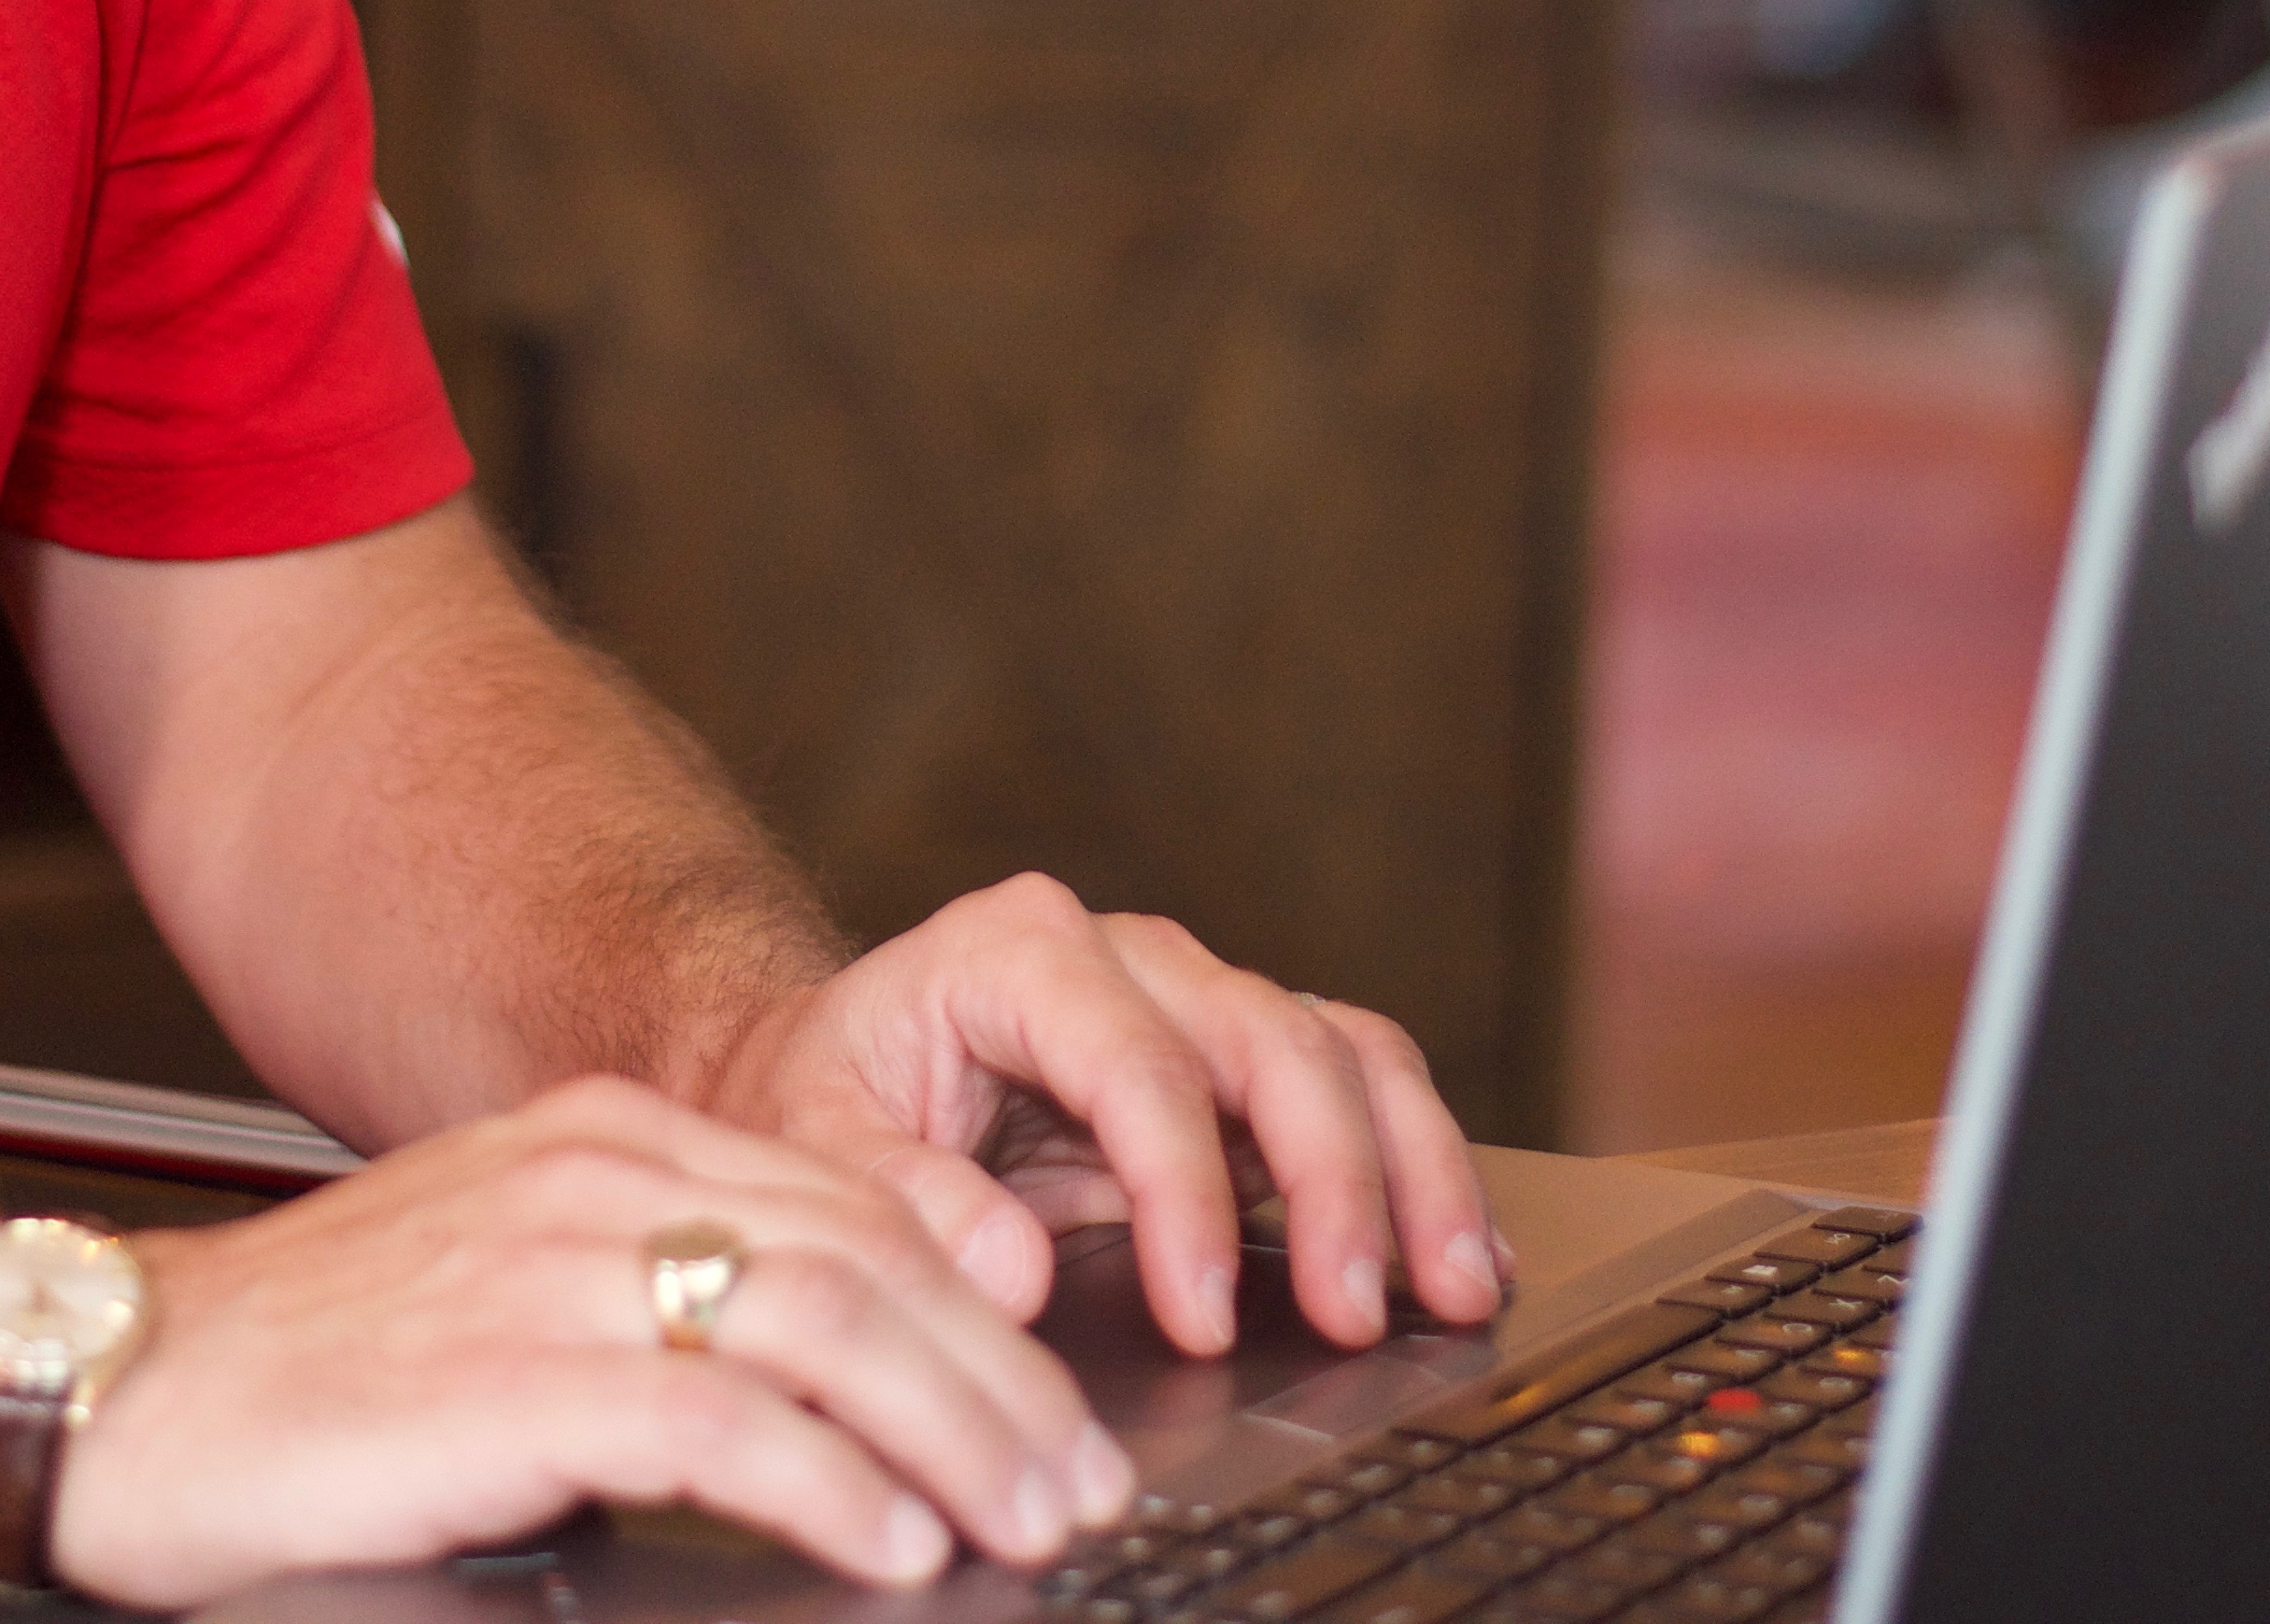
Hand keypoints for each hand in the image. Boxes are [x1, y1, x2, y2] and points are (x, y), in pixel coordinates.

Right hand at [47, 1072, 1135, 1607]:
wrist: (108, 1383)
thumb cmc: (296, 1374)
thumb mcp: (496, 1293)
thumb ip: (637, 1304)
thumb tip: (794, 1396)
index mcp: (596, 1146)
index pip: (844, 1203)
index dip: (971, 1306)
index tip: (1045, 1398)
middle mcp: (589, 1180)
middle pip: (865, 1257)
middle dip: (997, 1377)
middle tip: (1076, 1475)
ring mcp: (551, 1268)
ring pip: (824, 1322)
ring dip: (953, 1430)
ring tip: (1023, 1516)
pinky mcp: (512, 1375)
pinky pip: (719, 1418)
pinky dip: (830, 1484)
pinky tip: (888, 1541)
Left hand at [694, 874, 1507, 1361]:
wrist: (832, 1066)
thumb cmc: (826, 1100)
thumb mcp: (815, 1145)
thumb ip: (901, 1197)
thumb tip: (1010, 1267)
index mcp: (1018, 955)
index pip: (1138, 1066)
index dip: (1185, 1194)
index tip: (1204, 1314)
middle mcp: (1128, 956)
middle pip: (1268, 1042)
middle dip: (1332, 1182)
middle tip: (1354, 1310)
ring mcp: (1196, 996)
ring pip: (1341, 1049)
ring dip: (1410, 1167)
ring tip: (1453, 1285)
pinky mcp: (1239, 1055)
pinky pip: (1354, 1083)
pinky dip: (1414, 1161)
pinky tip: (1454, 1250)